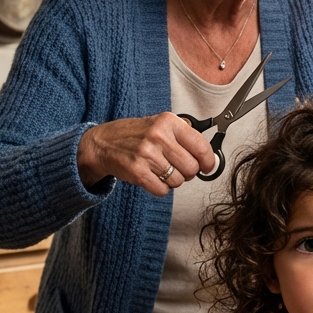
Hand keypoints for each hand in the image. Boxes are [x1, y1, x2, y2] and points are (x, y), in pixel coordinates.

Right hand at [77, 113, 216, 195]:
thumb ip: (185, 133)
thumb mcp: (160, 123)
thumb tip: (209, 154)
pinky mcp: (137, 171)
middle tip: (177, 168)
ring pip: (178, 181)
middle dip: (188, 173)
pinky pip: (163, 190)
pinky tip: (152, 177)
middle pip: (192, 168)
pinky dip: (160, 188)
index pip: (201, 146)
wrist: (102, 143)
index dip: (208, 161)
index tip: (207, 166)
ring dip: (172, 181)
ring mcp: (147, 154)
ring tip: (160, 170)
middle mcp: (158, 136)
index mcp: (169, 122)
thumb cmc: (135, 135)